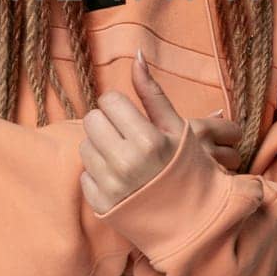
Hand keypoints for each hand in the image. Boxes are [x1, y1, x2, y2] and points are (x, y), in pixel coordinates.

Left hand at [79, 47, 242, 214]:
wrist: (192, 220)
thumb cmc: (187, 169)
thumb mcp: (176, 128)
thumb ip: (152, 92)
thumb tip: (136, 55)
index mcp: (147, 140)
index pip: (109, 101)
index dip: (121, 106)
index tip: (134, 118)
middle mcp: (126, 163)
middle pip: (92, 120)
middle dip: (108, 124)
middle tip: (127, 136)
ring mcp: (111, 186)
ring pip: (85, 146)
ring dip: (101, 148)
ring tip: (124, 158)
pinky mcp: (102, 205)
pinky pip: (84, 175)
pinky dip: (99, 174)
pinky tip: (120, 179)